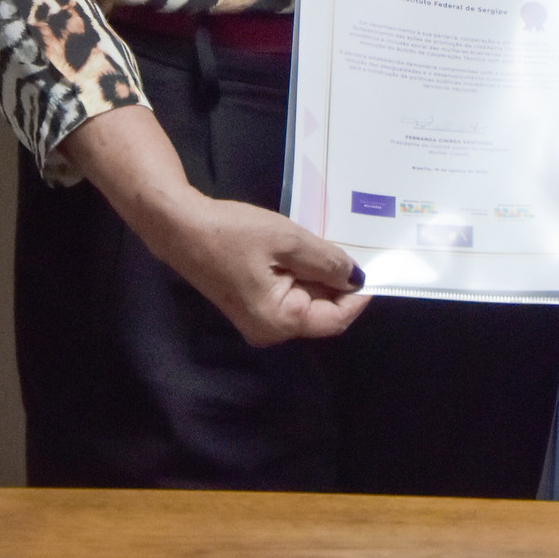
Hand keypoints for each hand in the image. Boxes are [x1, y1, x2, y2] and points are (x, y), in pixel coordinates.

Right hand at [61, 106, 370, 346]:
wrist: (180, 226)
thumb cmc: (232, 233)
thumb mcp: (288, 241)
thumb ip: (327, 261)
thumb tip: (358, 278)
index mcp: (280, 322)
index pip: (335, 319)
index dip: (359, 295)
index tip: (378, 267)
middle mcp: (271, 330)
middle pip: (321, 311)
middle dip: (339, 281)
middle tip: (357, 247)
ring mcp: (259, 318)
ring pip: (306, 299)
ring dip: (321, 273)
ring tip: (334, 242)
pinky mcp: (251, 301)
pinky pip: (289, 291)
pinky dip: (302, 271)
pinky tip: (307, 246)